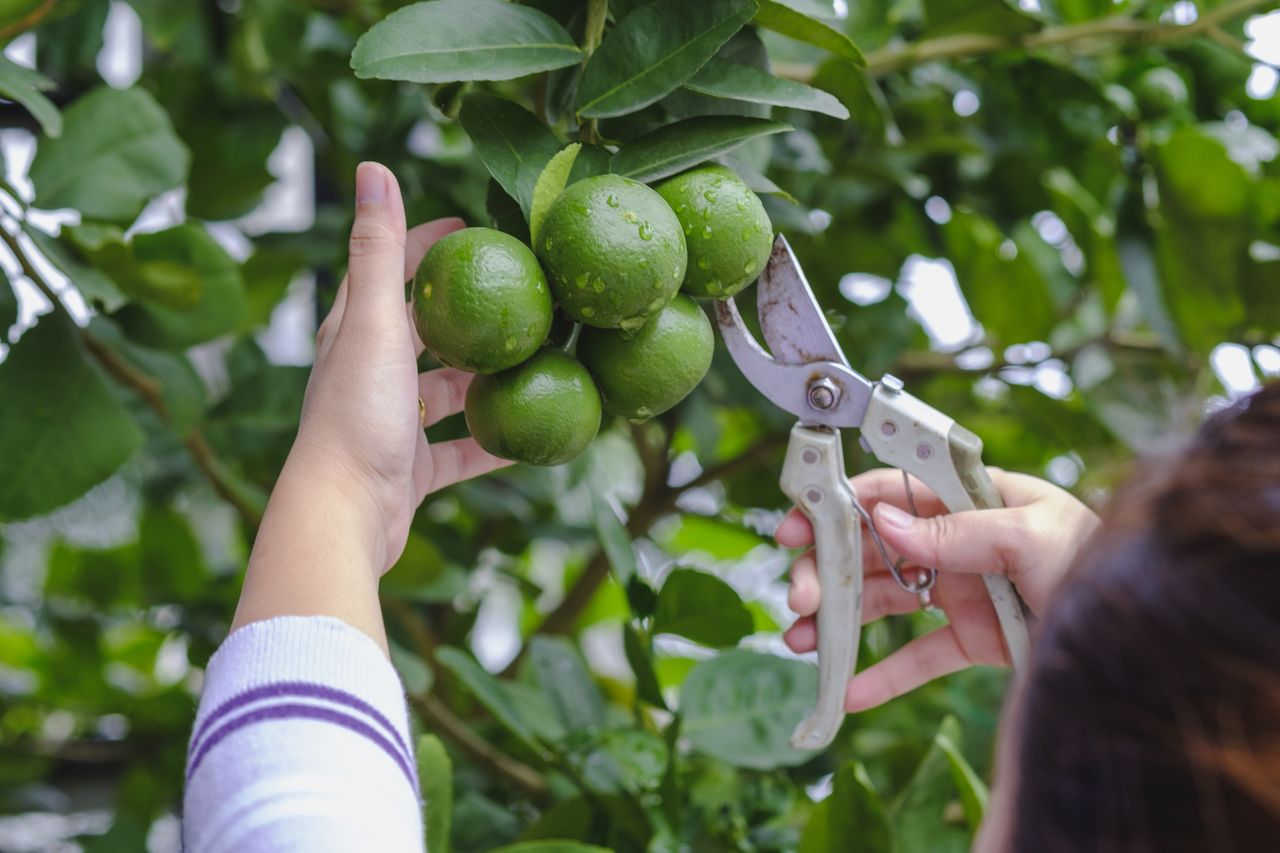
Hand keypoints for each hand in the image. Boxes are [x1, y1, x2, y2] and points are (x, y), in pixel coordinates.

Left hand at [291, 162, 508, 572]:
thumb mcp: (373, 322)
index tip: (472, 227)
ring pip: (446, 392)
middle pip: (425, 330)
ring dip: (485, 379)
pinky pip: (459, 450)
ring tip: (538, 360)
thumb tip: (372, 166)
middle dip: (468, 311)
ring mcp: (390, 423)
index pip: (389, 269)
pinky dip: (491, 442)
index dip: (424, 243)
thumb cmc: (355, 414)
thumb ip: (377, 249)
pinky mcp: (409, 469)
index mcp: (354, 331)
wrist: (344, 514)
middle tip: (523, 292)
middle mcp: (369, 372)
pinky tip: (529, 435)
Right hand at [775, 468, 1097, 711]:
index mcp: (975, 496)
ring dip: (840, 620)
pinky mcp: (974, 639)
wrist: (1142, 639)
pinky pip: (918, 656)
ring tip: (802, 642)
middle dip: (830, 570)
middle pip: (875, 549)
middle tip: (799, 597)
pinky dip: (883, 674)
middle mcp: (961, 539)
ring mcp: (963, 589)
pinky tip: (848, 692)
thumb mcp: (1033, 537)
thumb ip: (957, 532)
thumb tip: (883, 522)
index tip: (797, 526)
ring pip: (885, 601)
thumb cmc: (1101, 565)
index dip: (839, 504)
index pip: (893, 489)